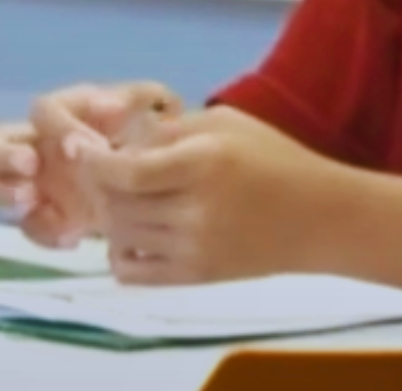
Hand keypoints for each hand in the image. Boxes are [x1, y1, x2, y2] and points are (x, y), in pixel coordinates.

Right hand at [0, 80, 182, 247]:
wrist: (163, 170)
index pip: (43, 109)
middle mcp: (41, 141)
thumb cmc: (155, 126)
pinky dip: (43, 233)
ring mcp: (36, 178)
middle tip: (30, 168)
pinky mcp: (46, 211)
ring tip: (34, 202)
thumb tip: (110, 107)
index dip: (58, 126)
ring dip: (9, 194)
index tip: (83, 145)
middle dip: (4, 156)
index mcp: (67, 110)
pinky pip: (27, 223)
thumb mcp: (155, 105)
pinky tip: (73, 237)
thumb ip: (139, 98)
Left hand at [80, 106, 346, 286]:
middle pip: (114, 203)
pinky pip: (129, 270)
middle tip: (111, 175)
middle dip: (102, 186)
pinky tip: (139, 235)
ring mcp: (193, 248)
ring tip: (131, 201)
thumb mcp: (228, 124)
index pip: (125, 171)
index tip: (80, 151)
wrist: (321, 218)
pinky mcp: (193, 277)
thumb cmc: (275, 160)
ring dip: (113, 216)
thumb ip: (171, 129)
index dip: (94, 162)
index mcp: (205, 162)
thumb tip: (117, 143)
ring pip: (118, 234)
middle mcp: (195, 208)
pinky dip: (121, 252)